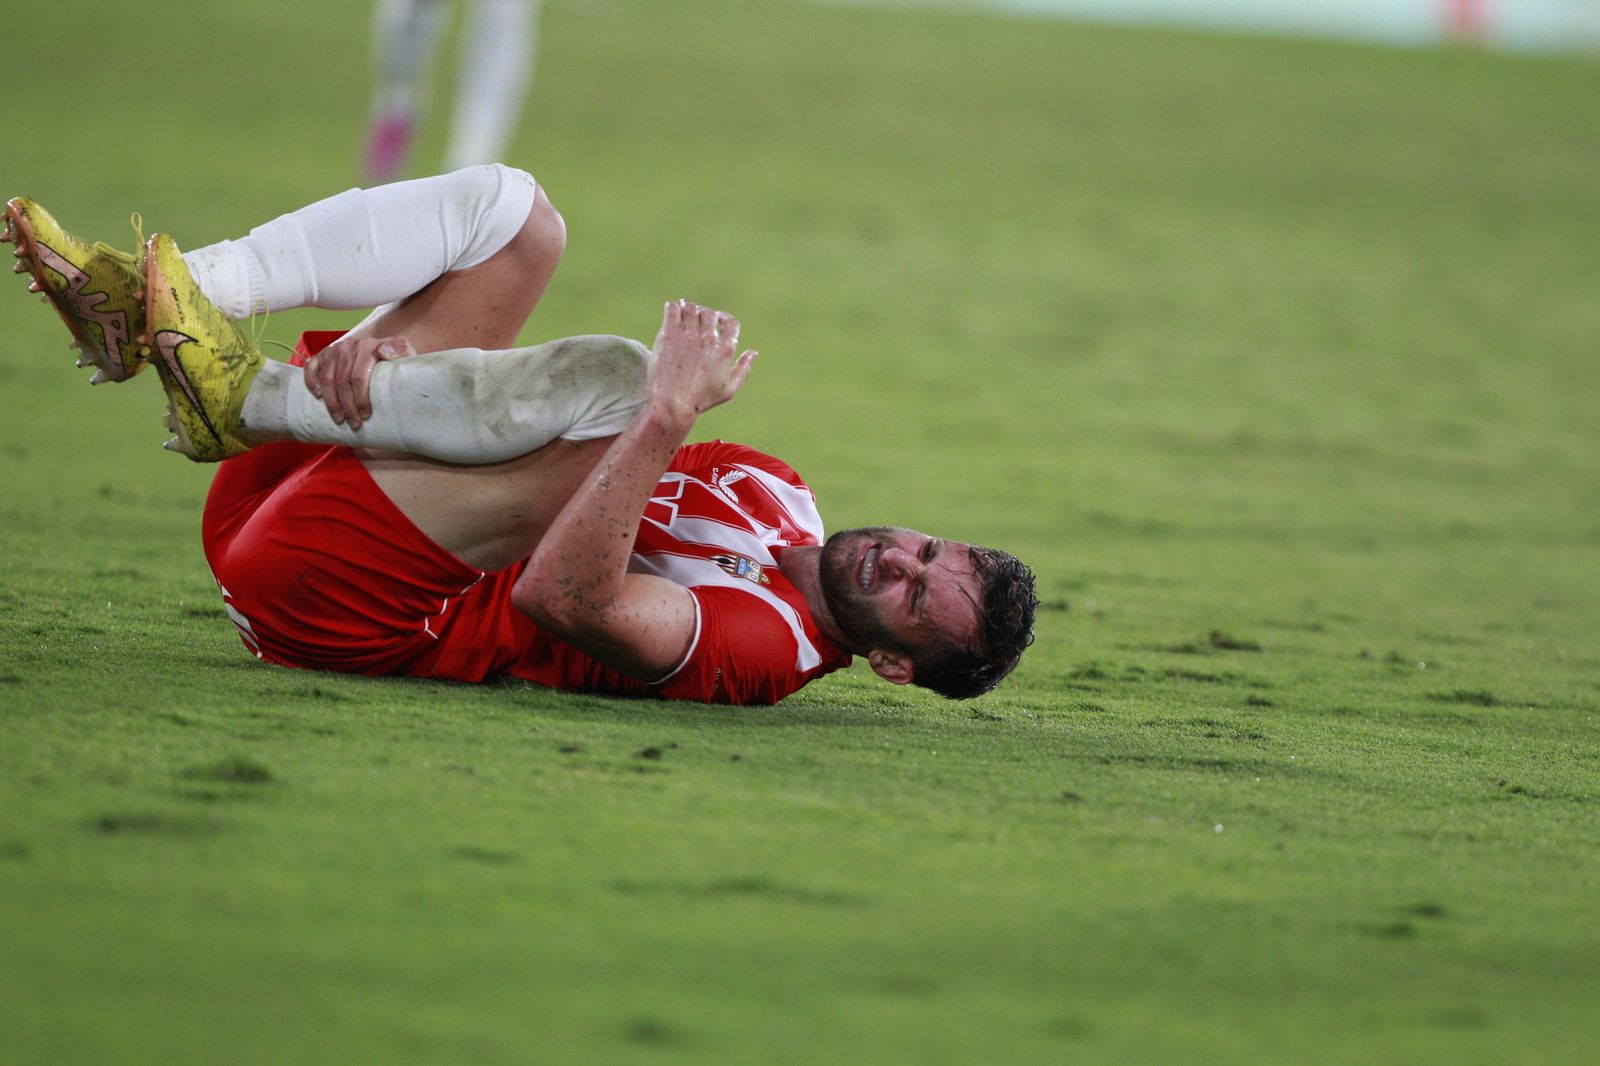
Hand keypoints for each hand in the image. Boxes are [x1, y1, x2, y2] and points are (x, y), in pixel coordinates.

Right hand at [302, 335, 416, 429]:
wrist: (383, 349)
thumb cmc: (394, 359)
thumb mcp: (405, 352)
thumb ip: (401, 350)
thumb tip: (385, 353)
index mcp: (368, 346)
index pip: (359, 376)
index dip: (361, 398)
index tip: (366, 415)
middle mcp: (349, 346)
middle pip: (342, 381)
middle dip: (347, 406)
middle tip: (354, 424)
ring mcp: (334, 350)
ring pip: (327, 379)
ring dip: (331, 402)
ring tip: (339, 419)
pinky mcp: (322, 354)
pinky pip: (311, 367)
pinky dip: (311, 382)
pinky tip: (318, 396)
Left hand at [647, 299, 756, 424]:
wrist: (672, 404)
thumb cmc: (700, 400)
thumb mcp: (728, 389)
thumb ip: (743, 369)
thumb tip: (753, 352)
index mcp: (725, 349)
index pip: (731, 322)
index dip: (725, 318)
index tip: (718, 319)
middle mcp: (709, 338)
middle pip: (709, 312)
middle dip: (704, 314)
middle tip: (696, 319)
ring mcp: (688, 334)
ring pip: (690, 307)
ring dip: (688, 307)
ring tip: (683, 311)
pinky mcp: (669, 333)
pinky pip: (672, 308)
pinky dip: (673, 306)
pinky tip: (672, 312)